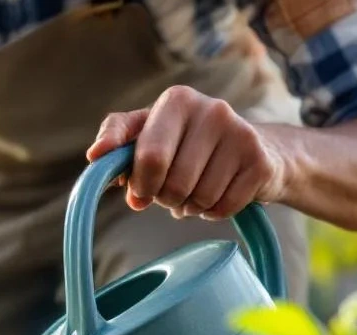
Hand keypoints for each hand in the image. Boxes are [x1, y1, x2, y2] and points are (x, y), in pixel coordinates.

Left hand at [87, 85, 288, 221]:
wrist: (256, 150)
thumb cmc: (187, 144)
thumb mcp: (148, 132)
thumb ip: (117, 140)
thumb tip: (96, 156)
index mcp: (177, 100)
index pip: (149, 158)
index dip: (141, 184)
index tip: (140, 191)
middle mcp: (212, 110)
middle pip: (172, 184)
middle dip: (165, 198)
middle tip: (170, 191)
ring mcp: (241, 134)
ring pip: (198, 199)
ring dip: (189, 206)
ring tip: (196, 189)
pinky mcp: (260, 163)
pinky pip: (222, 208)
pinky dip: (213, 212)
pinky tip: (219, 193)